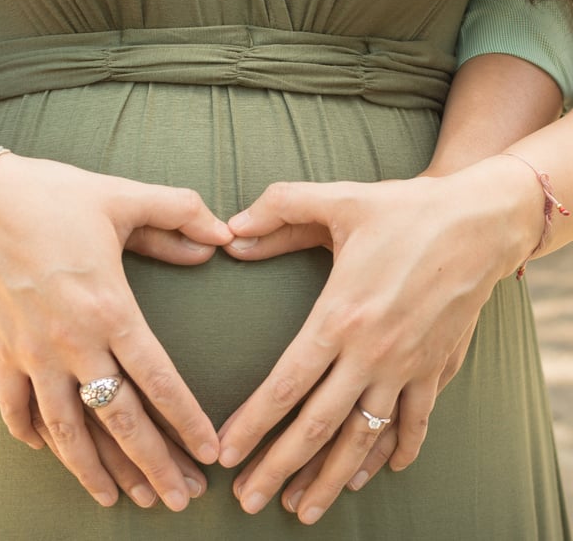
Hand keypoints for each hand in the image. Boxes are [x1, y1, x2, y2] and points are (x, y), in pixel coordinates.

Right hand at [0, 154, 232, 510]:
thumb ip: (179, 214)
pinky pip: (15, 411)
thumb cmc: (52, 196)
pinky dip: (34, 438)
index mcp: (110, 310)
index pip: (159, 381)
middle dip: (153, 465)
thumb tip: (224, 235)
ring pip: (65, 431)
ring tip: (119, 501)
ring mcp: (29, 355)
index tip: (209, 454)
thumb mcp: (121, 198)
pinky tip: (50, 453)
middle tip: (181, 500)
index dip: (187, 422)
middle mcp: (71, 344)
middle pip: (119, 421)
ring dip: (95, 470)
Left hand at [218, 168, 531, 522]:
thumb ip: (280, 209)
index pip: (286, 385)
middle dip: (279, 468)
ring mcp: (407, 367)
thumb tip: (231, 229)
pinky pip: (414, 424)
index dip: (252, 424)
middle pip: (317, 426)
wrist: (483, 222)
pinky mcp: (436, 368)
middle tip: (249, 502)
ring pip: (363, 439)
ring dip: (331, 479)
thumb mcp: (340, 200)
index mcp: (340, 317)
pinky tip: (377, 475)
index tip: (227, 455)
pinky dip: (393, 453)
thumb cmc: (407, 210)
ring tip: (302, 510)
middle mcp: (372, 354)